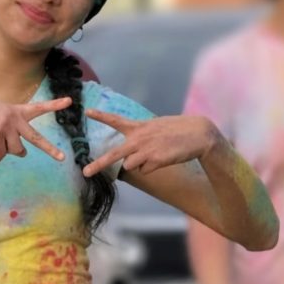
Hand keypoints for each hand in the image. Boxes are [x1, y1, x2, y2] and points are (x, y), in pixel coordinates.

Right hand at [0, 95, 71, 163]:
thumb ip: (9, 132)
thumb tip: (16, 152)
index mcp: (15, 110)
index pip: (38, 107)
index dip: (54, 105)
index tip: (69, 101)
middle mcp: (13, 117)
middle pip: (35, 137)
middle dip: (49, 149)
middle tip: (61, 158)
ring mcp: (5, 125)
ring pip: (15, 150)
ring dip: (6, 153)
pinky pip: (0, 154)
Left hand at [83, 111, 218, 176]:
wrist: (198, 134)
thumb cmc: (177, 130)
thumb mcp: (156, 127)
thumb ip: (141, 137)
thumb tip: (130, 158)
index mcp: (139, 126)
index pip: (116, 120)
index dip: (101, 116)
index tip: (87, 111)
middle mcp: (139, 138)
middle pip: (114, 154)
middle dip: (98, 164)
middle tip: (85, 172)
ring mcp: (146, 150)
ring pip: (130, 165)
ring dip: (138, 164)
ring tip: (154, 155)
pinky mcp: (155, 161)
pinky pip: (144, 171)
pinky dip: (151, 168)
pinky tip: (163, 158)